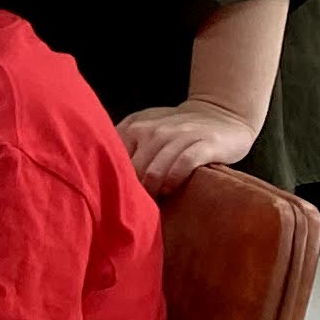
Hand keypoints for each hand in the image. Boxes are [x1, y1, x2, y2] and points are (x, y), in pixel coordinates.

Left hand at [117, 96, 256, 195]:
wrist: (221, 113)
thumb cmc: (176, 130)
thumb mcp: (146, 129)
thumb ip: (125, 147)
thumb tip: (99, 177)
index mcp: (133, 126)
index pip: (111, 158)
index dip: (111, 180)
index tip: (114, 196)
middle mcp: (152, 129)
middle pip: (132, 170)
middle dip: (133, 191)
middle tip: (136, 207)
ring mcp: (178, 134)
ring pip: (154, 170)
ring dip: (152, 191)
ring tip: (153, 201)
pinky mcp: (204, 143)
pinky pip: (183, 164)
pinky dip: (174, 181)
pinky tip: (170, 190)